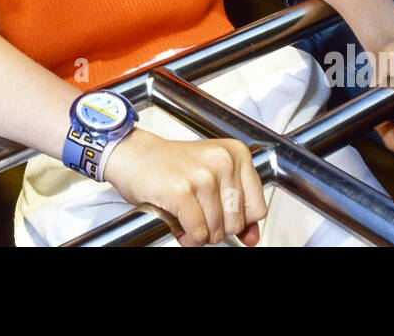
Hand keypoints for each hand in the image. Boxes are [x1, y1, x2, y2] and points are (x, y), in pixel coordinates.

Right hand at [103, 129, 267, 246]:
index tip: (222, 215)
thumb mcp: (212, 179)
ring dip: (200, 234)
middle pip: (237, 222)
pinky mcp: (181, 191)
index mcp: (236, 154)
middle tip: (199, 216)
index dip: (239, 221)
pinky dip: (189, 238)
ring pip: (217, 231)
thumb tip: (252, 238)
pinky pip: (198, 233)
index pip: (258, 208)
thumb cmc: (172, 166)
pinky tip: (180, 225)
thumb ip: (237, 208)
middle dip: (217, 229)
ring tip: (187, 218)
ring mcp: (203, 175)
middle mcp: (223, 161)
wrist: (135, 156)